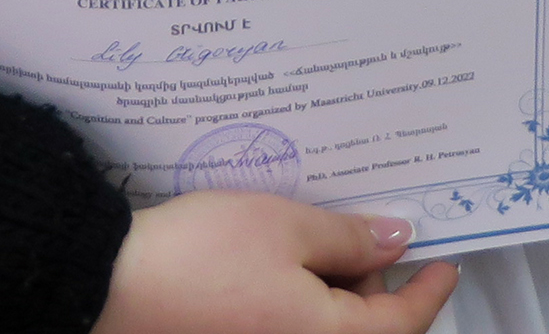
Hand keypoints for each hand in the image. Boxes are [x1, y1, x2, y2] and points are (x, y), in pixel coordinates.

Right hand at [93, 191, 461, 333]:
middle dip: (369, 283)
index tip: (445, 264)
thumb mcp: (283, 226)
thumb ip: (348, 238)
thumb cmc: (194, 257)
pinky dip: (297, 304)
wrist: (103, 287)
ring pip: (322, 330)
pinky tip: (278, 267)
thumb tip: (395, 242)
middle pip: (364, 331)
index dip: (429, 290)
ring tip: (310, 240)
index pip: (403, 323)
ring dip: (330, 292)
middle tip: (360, 232)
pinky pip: (286, 331)